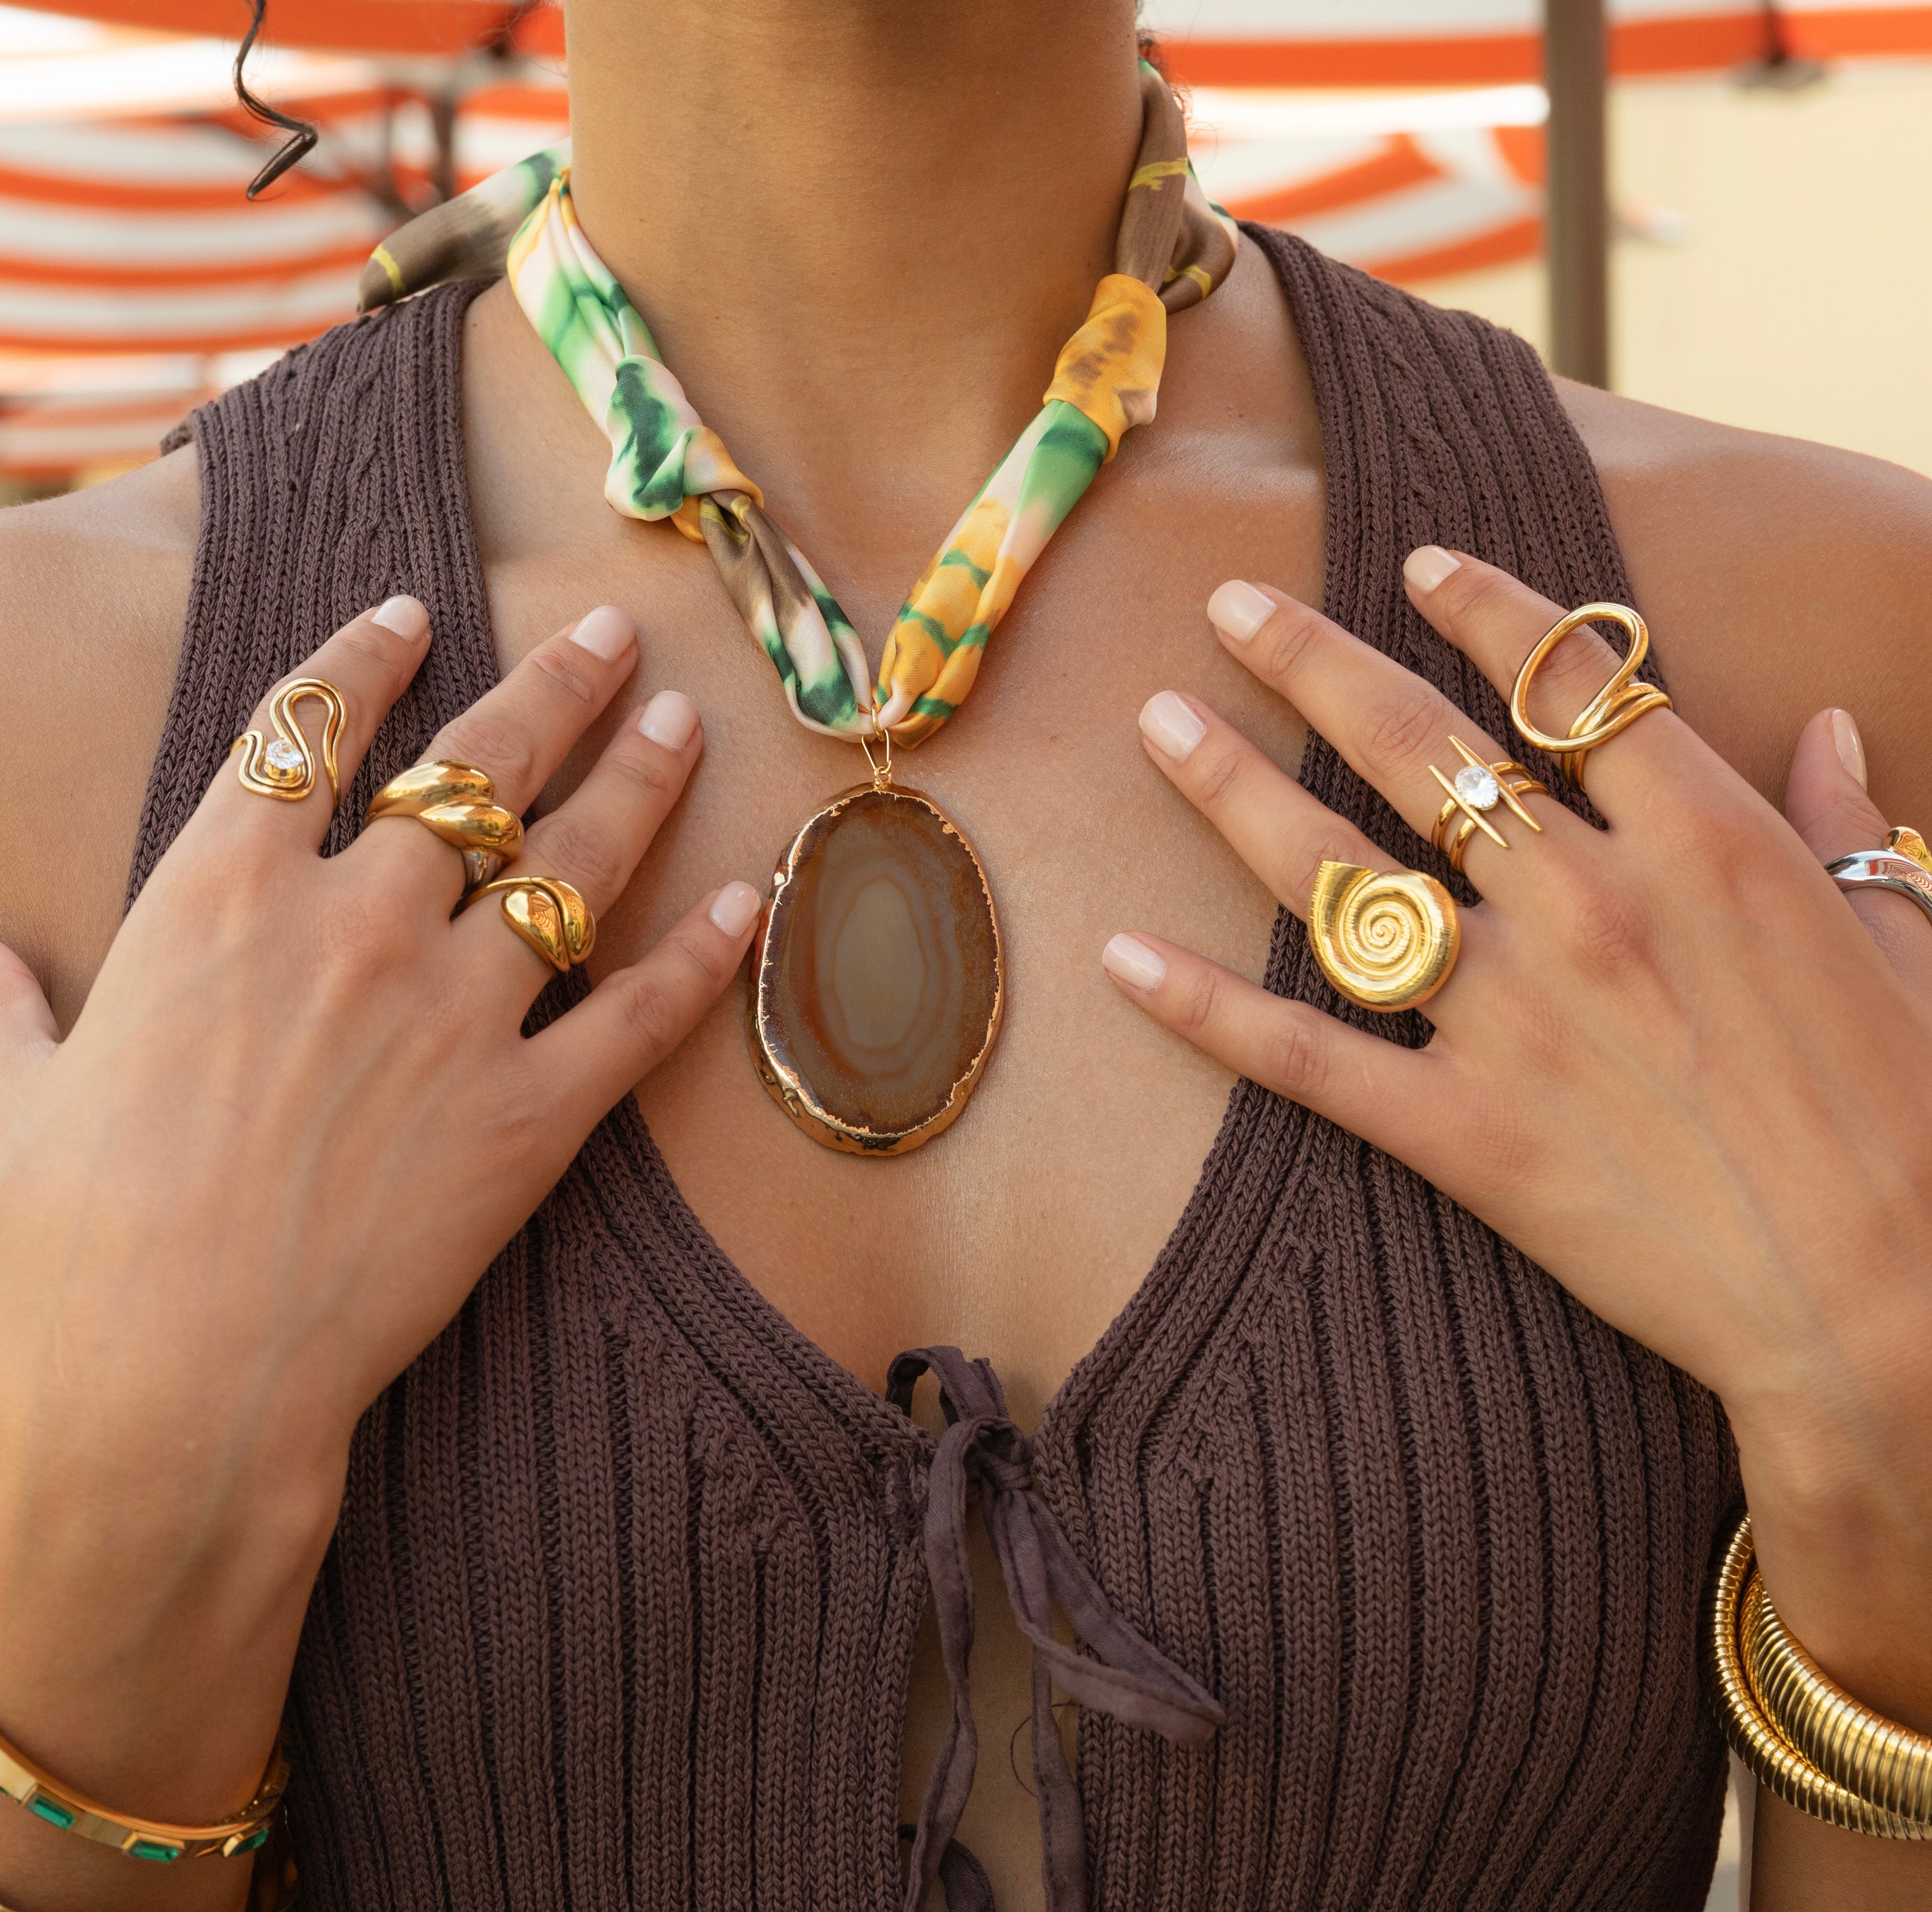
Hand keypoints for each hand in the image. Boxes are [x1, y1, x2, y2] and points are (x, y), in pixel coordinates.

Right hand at [0, 597, 757, 1905]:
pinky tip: (748, 901)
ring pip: (574, 859)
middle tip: (610, 633)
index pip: (310, 726)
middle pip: (477, 766)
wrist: (165, 1374)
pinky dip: (703, 954)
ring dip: (638, 778)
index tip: (416, 612)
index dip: (367, 657)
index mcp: (220, 893)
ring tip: (685, 721)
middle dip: (551, 685)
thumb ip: (8, 1010)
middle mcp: (353, 924)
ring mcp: (453, 1015)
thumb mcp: (10, 1096)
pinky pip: (640, 1011)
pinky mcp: (531, 1115)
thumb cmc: (66, 1239)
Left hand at [1104, 552, 1931, 1739]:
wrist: (1884, 1305)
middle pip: (1419, 749)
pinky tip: (1119, 959)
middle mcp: (1587, 911)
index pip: (1569, 684)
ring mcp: (1511, 1022)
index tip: (1414, 564)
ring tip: (1159, 722)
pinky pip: (1305, 1059)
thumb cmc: (1914, 1118)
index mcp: (1707, 846)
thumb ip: (1856, 826)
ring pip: (1338, 876)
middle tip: (1230, 606)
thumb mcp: (1911, 945)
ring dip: (1234, 790)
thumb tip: (1834, 731)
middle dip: (1313, 662)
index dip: (1485, 610)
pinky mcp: (1462, 1133)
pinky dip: (1203, 1011)